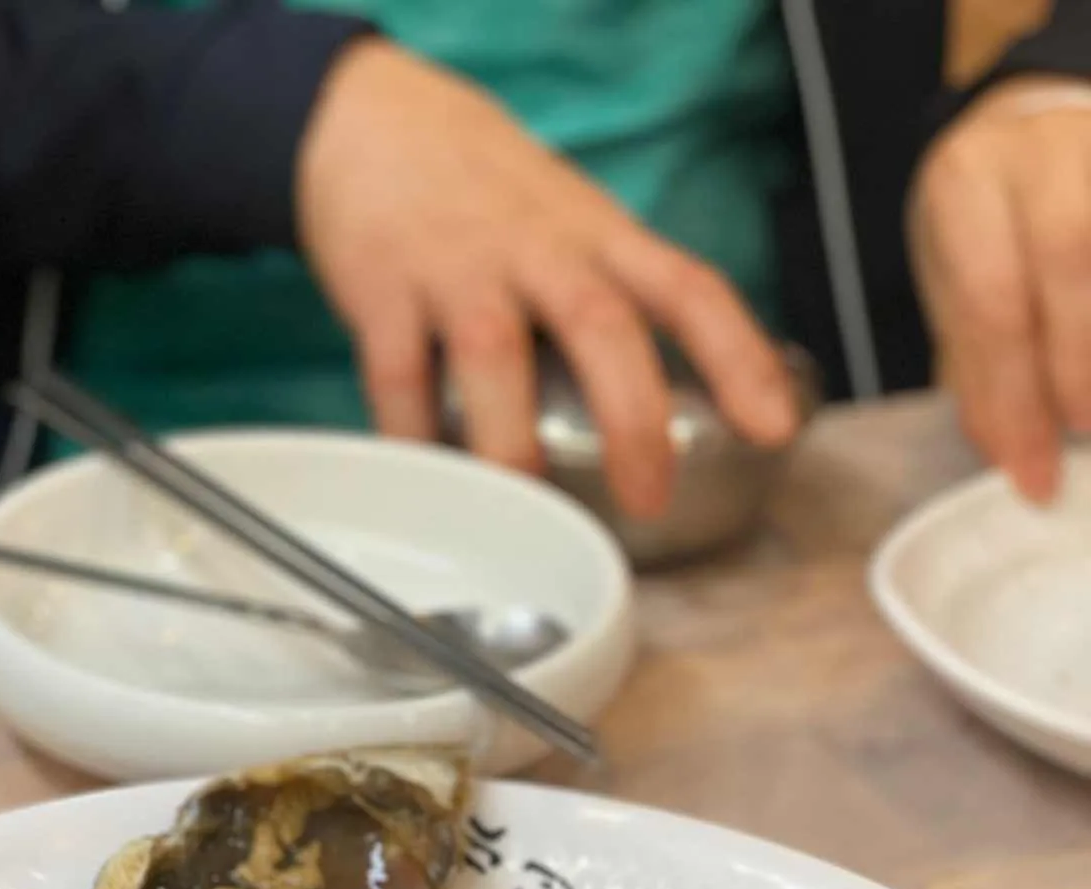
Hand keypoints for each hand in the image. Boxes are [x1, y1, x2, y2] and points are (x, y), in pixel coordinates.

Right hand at [295, 39, 797, 516]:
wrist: (372, 123)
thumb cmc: (488, 200)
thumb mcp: (574, 228)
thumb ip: (619, 303)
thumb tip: (676, 412)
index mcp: (600, 239)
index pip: (690, 290)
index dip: (740, 358)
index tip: (772, 427)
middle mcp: (539, 249)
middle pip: (603, 326)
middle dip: (633, 418)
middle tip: (648, 496)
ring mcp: (460, 268)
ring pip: (496, 356)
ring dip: (513, 442)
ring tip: (526, 508)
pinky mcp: (385, 288)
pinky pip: (399, 375)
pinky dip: (413, 436)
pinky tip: (430, 477)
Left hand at [911, 77, 1090, 499]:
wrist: (1032, 133)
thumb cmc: (989, 225)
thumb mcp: (957, 286)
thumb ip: (979, 366)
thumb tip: (1012, 454)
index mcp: (968, 180)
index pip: (993, 300)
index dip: (1015, 397)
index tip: (1033, 470)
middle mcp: (1042, 147)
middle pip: (1068, 255)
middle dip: (1076, 363)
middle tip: (1082, 431)